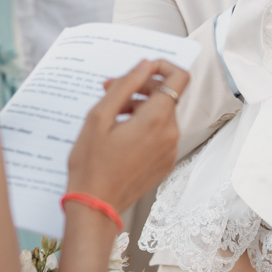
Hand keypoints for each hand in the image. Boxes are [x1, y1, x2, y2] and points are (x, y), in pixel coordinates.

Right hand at [67, 60, 188, 211]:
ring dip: (140, 106)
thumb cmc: (92, 163)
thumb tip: (145, 65)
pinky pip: (161, 133)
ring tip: (111, 114)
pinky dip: (144, 125)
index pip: (179, 77)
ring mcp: (170, 149)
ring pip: (162, 114)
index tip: (140, 69)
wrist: (96, 206)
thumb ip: (125, 85)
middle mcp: (171, 133)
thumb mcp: (99, 117)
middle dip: (140, 87)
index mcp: (156, 119)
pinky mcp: (165, 162)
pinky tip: (120, 133)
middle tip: (109, 89)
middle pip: (166, 95)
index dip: (162, 66)